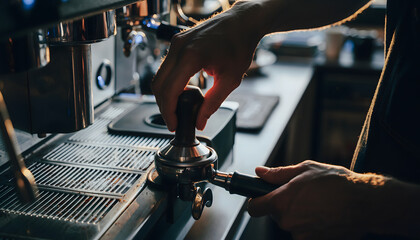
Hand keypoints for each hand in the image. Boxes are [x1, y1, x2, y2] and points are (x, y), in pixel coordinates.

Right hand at [152, 1, 265, 130]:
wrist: (242, 22)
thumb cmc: (240, 44)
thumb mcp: (230, 79)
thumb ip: (212, 103)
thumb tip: (200, 121)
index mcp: (191, 56)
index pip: (169, 90)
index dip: (169, 111)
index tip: (173, 124)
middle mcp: (178, 47)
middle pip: (158, 85)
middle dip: (164, 106)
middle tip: (174, 120)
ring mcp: (176, 43)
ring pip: (159, 76)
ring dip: (166, 95)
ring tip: (178, 109)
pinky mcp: (177, 42)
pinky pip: (166, 67)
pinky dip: (170, 83)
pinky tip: (182, 93)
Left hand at [247, 160, 391, 238]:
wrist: (365, 203)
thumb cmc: (337, 183)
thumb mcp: (305, 170)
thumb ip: (278, 174)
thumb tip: (260, 172)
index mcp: (282, 202)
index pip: (254, 208)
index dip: (257, 201)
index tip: (262, 197)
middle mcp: (288, 222)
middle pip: (275, 215)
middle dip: (283, 205)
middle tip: (302, 194)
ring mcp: (301, 235)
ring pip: (291, 224)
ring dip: (298, 215)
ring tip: (317, 203)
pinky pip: (304, 232)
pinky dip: (310, 225)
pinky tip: (323, 214)